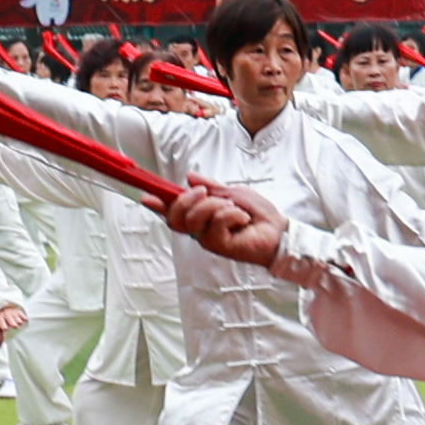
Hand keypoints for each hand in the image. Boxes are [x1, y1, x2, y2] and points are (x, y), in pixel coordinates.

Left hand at [0, 303, 28, 343]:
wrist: (4, 312)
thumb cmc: (2, 323)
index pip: (1, 322)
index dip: (3, 325)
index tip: (5, 328)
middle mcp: (6, 315)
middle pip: (10, 320)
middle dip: (13, 323)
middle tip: (15, 326)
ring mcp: (12, 313)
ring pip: (17, 318)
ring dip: (18, 321)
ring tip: (19, 324)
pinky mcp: (18, 312)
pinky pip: (22, 315)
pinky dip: (24, 318)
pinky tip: (26, 320)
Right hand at [165, 179, 286, 266]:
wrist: (278, 230)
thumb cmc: (257, 214)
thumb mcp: (232, 193)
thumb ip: (211, 187)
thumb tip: (190, 177)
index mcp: (201, 217)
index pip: (174, 212)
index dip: (158, 205)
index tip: (146, 196)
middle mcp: (200, 230)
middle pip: (175, 218)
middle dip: (187, 200)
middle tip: (206, 192)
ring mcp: (209, 240)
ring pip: (194, 220)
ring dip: (214, 206)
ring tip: (233, 207)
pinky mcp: (221, 246)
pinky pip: (215, 224)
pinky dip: (230, 214)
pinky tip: (242, 218)